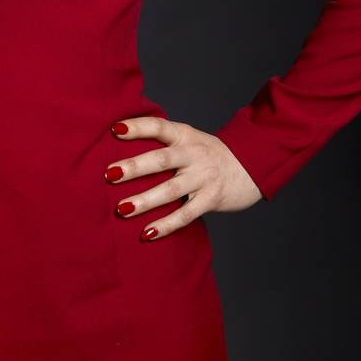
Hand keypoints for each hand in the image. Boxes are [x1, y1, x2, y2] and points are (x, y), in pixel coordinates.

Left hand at [105, 116, 262, 238]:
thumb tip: (121, 139)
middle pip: (162, 160)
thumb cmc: (209, 154)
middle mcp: (194, 154)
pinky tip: (147, 233)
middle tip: (110, 174)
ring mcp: (204, 178)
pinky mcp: (211, 199)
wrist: (251, 167)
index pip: (159, 127)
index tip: (114, 129)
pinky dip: (166, 225)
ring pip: (170, 190)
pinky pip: (186, 215)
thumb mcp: (190, 139)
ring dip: (145, 200)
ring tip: (121, 209)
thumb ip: (164, 141)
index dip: (137, 126)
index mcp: (186, 135)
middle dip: (134, 167)